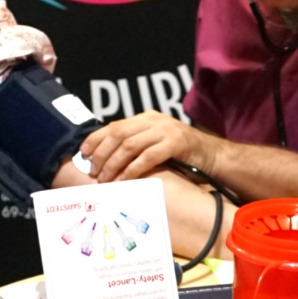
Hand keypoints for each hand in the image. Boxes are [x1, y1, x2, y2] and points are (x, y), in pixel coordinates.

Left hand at [81, 111, 214, 182]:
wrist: (213, 156)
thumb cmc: (182, 155)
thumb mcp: (156, 143)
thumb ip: (137, 145)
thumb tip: (107, 158)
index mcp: (147, 117)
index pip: (115, 125)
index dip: (97, 138)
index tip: (84, 153)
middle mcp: (155, 120)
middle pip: (119, 134)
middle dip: (103, 153)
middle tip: (94, 171)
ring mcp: (166, 130)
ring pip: (130, 145)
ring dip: (114, 164)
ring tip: (106, 179)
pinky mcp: (176, 143)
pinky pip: (147, 156)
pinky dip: (132, 169)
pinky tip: (125, 180)